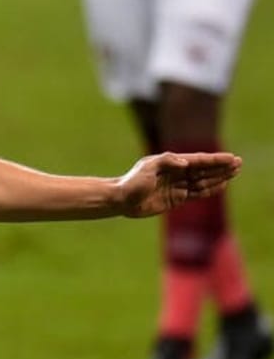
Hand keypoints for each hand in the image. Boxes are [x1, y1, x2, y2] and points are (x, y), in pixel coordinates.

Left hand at [116, 151, 241, 217]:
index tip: (230, 158)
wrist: (120, 200)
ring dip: (218, 177)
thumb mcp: (148, 168)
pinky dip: (209, 190)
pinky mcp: (175, 199)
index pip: (198, 161)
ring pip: (203, 181)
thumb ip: (167, 162)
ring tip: (234, 173)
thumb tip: (187, 163)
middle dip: (221, 167)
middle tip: (238, 163)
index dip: (215, 160)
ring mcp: (177, 186)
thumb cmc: (132, 181)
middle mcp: (176, 173)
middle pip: (203, 170)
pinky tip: (221, 186)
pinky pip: (196, 193)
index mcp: (170, 163)